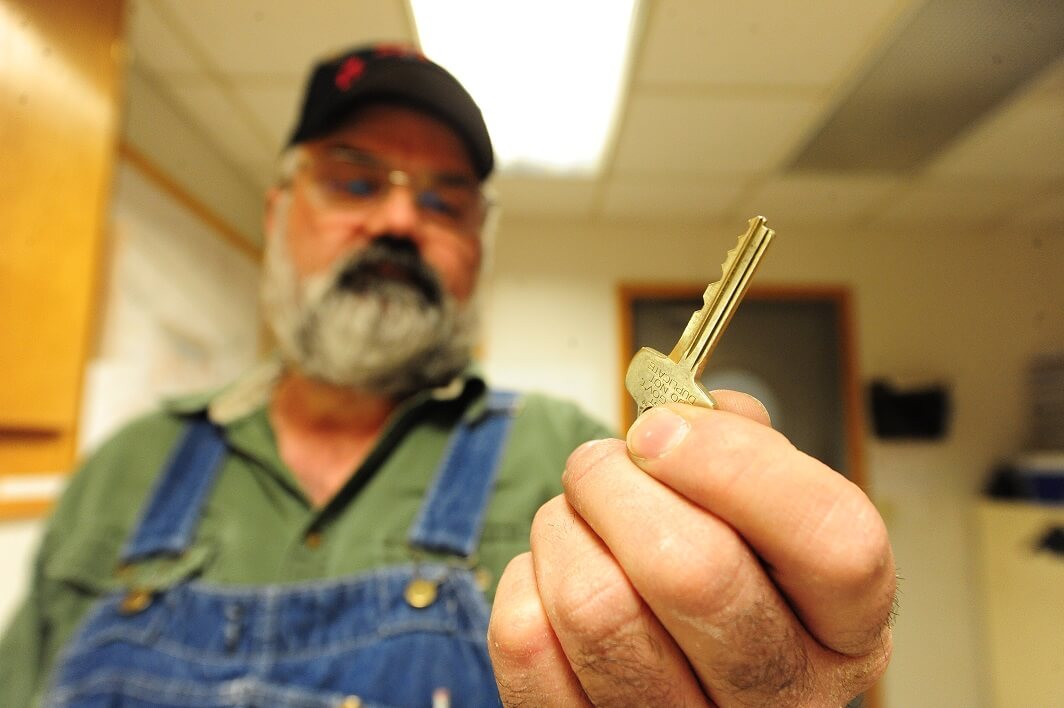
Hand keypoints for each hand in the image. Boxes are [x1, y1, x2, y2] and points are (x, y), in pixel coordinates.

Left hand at [488, 391, 894, 706]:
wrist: (671, 664)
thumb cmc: (724, 572)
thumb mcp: (766, 509)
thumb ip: (741, 443)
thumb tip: (680, 416)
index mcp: (844, 626)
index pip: (832, 544)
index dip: (735, 467)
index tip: (665, 427)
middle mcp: (781, 693)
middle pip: (694, 573)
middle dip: (618, 484)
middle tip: (604, 462)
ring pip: (596, 606)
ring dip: (565, 527)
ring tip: (580, 516)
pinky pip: (529, 642)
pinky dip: (529, 579)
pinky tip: (558, 572)